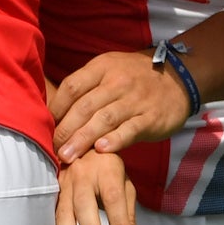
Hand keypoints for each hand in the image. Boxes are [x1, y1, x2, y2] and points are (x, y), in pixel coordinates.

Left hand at [52, 49, 194, 161]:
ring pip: (104, 119)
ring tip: (67, 156)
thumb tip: (54, 111)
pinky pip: (131, 129)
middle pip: (85, 106)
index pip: (72, 86)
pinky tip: (101, 150)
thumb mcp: (110, 69)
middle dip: (65, 129)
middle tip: (51, 149)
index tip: (44, 126)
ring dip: (83, 139)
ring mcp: (135, 100)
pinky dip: (115, 140)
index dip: (56, 107)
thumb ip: (87, 86)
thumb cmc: (135, 77)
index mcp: (103, 67)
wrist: (179, 76)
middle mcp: (118, 82)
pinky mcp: (151, 117)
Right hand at [55, 150, 137, 224]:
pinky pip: (52, 216)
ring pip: (64, 214)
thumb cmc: (106, 169)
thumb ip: (128, 213)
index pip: (114, 199)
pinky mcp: (52, 193)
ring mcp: (63, 184)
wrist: (78, 144)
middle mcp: (82, 175)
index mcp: (106, 170)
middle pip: (85, 206)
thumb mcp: (124, 183)